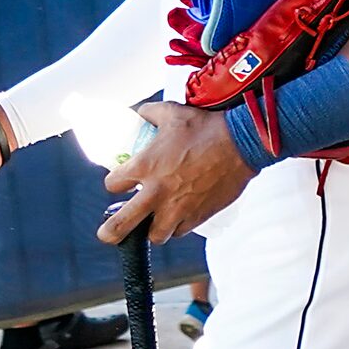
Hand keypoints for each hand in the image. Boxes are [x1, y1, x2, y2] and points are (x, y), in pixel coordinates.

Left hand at [99, 101, 253, 244]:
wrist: (241, 143)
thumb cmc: (206, 127)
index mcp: (144, 166)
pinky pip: (180, 231)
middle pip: (121, 224)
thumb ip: (150, 113)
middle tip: (107, 235)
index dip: (113, 183)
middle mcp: (156, 192)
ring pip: (154, 235)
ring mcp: (177, 208)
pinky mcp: (198, 216)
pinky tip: (177, 217)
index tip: (119, 184)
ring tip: (152, 224)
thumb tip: (142, 113)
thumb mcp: (172, 112)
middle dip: (111, 232)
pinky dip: (176, 227)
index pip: (112, 184)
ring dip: (150, 230)